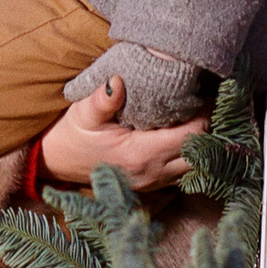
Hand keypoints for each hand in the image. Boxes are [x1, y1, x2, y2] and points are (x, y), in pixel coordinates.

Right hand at [39, 78, 206, 193]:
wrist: (58, 162)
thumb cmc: (72, 134)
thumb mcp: (83, 113)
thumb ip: (102, 100)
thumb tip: (118, 81)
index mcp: (140, 154)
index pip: (191, 136)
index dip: (204, 114)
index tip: (204, 94)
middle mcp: (152, 173)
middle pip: (201, 153)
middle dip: (208, 129)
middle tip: (207, 104)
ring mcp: (154, 183)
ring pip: (196, 166)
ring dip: (201, 144)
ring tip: (198, 118)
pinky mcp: (153, 185)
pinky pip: (184, 173)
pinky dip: (190, 156)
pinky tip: (185, 137)